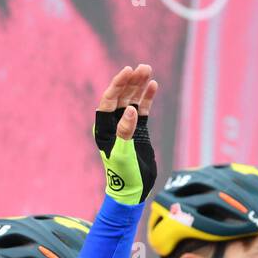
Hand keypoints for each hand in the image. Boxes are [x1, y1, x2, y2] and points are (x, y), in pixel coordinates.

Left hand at [94, 64, 157, 203]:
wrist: (134, 189)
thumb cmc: (124, 174)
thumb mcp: (123, 154)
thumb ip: (126, 132)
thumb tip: (131, 110)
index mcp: (104, 129)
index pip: (108, 101)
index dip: (117, 85)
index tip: (127, 72)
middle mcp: (114, 125)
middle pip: (121, 97)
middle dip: (130, 82)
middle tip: (142, 68)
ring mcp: (127, 126)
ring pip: (132, 101)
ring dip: (139, 86)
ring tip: (148, 71)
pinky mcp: (139, 130)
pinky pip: (143, 110)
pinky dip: (147, 98)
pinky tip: (153, 86)